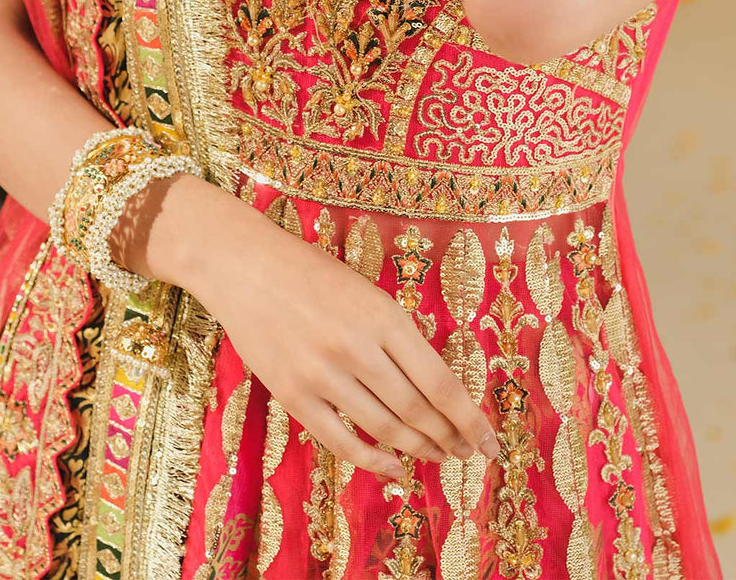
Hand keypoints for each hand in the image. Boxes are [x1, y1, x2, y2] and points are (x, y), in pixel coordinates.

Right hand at [171, 183, 500, 481]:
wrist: (246, 267)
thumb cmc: (313, 273)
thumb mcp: (368, 293)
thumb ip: (398, 336)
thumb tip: (436, 389)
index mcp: (384, 315)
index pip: (440, 383)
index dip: (470, 419)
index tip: (490, 441)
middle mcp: (357, 347)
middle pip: (417, 411)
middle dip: (449, 438)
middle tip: (467, 453)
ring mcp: (322, 374)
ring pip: (384, 429)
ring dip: (418, 450)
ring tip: (439, 458)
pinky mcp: (293, 395)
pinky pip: (341, 441)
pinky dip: (373, 460)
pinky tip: (394, 467)